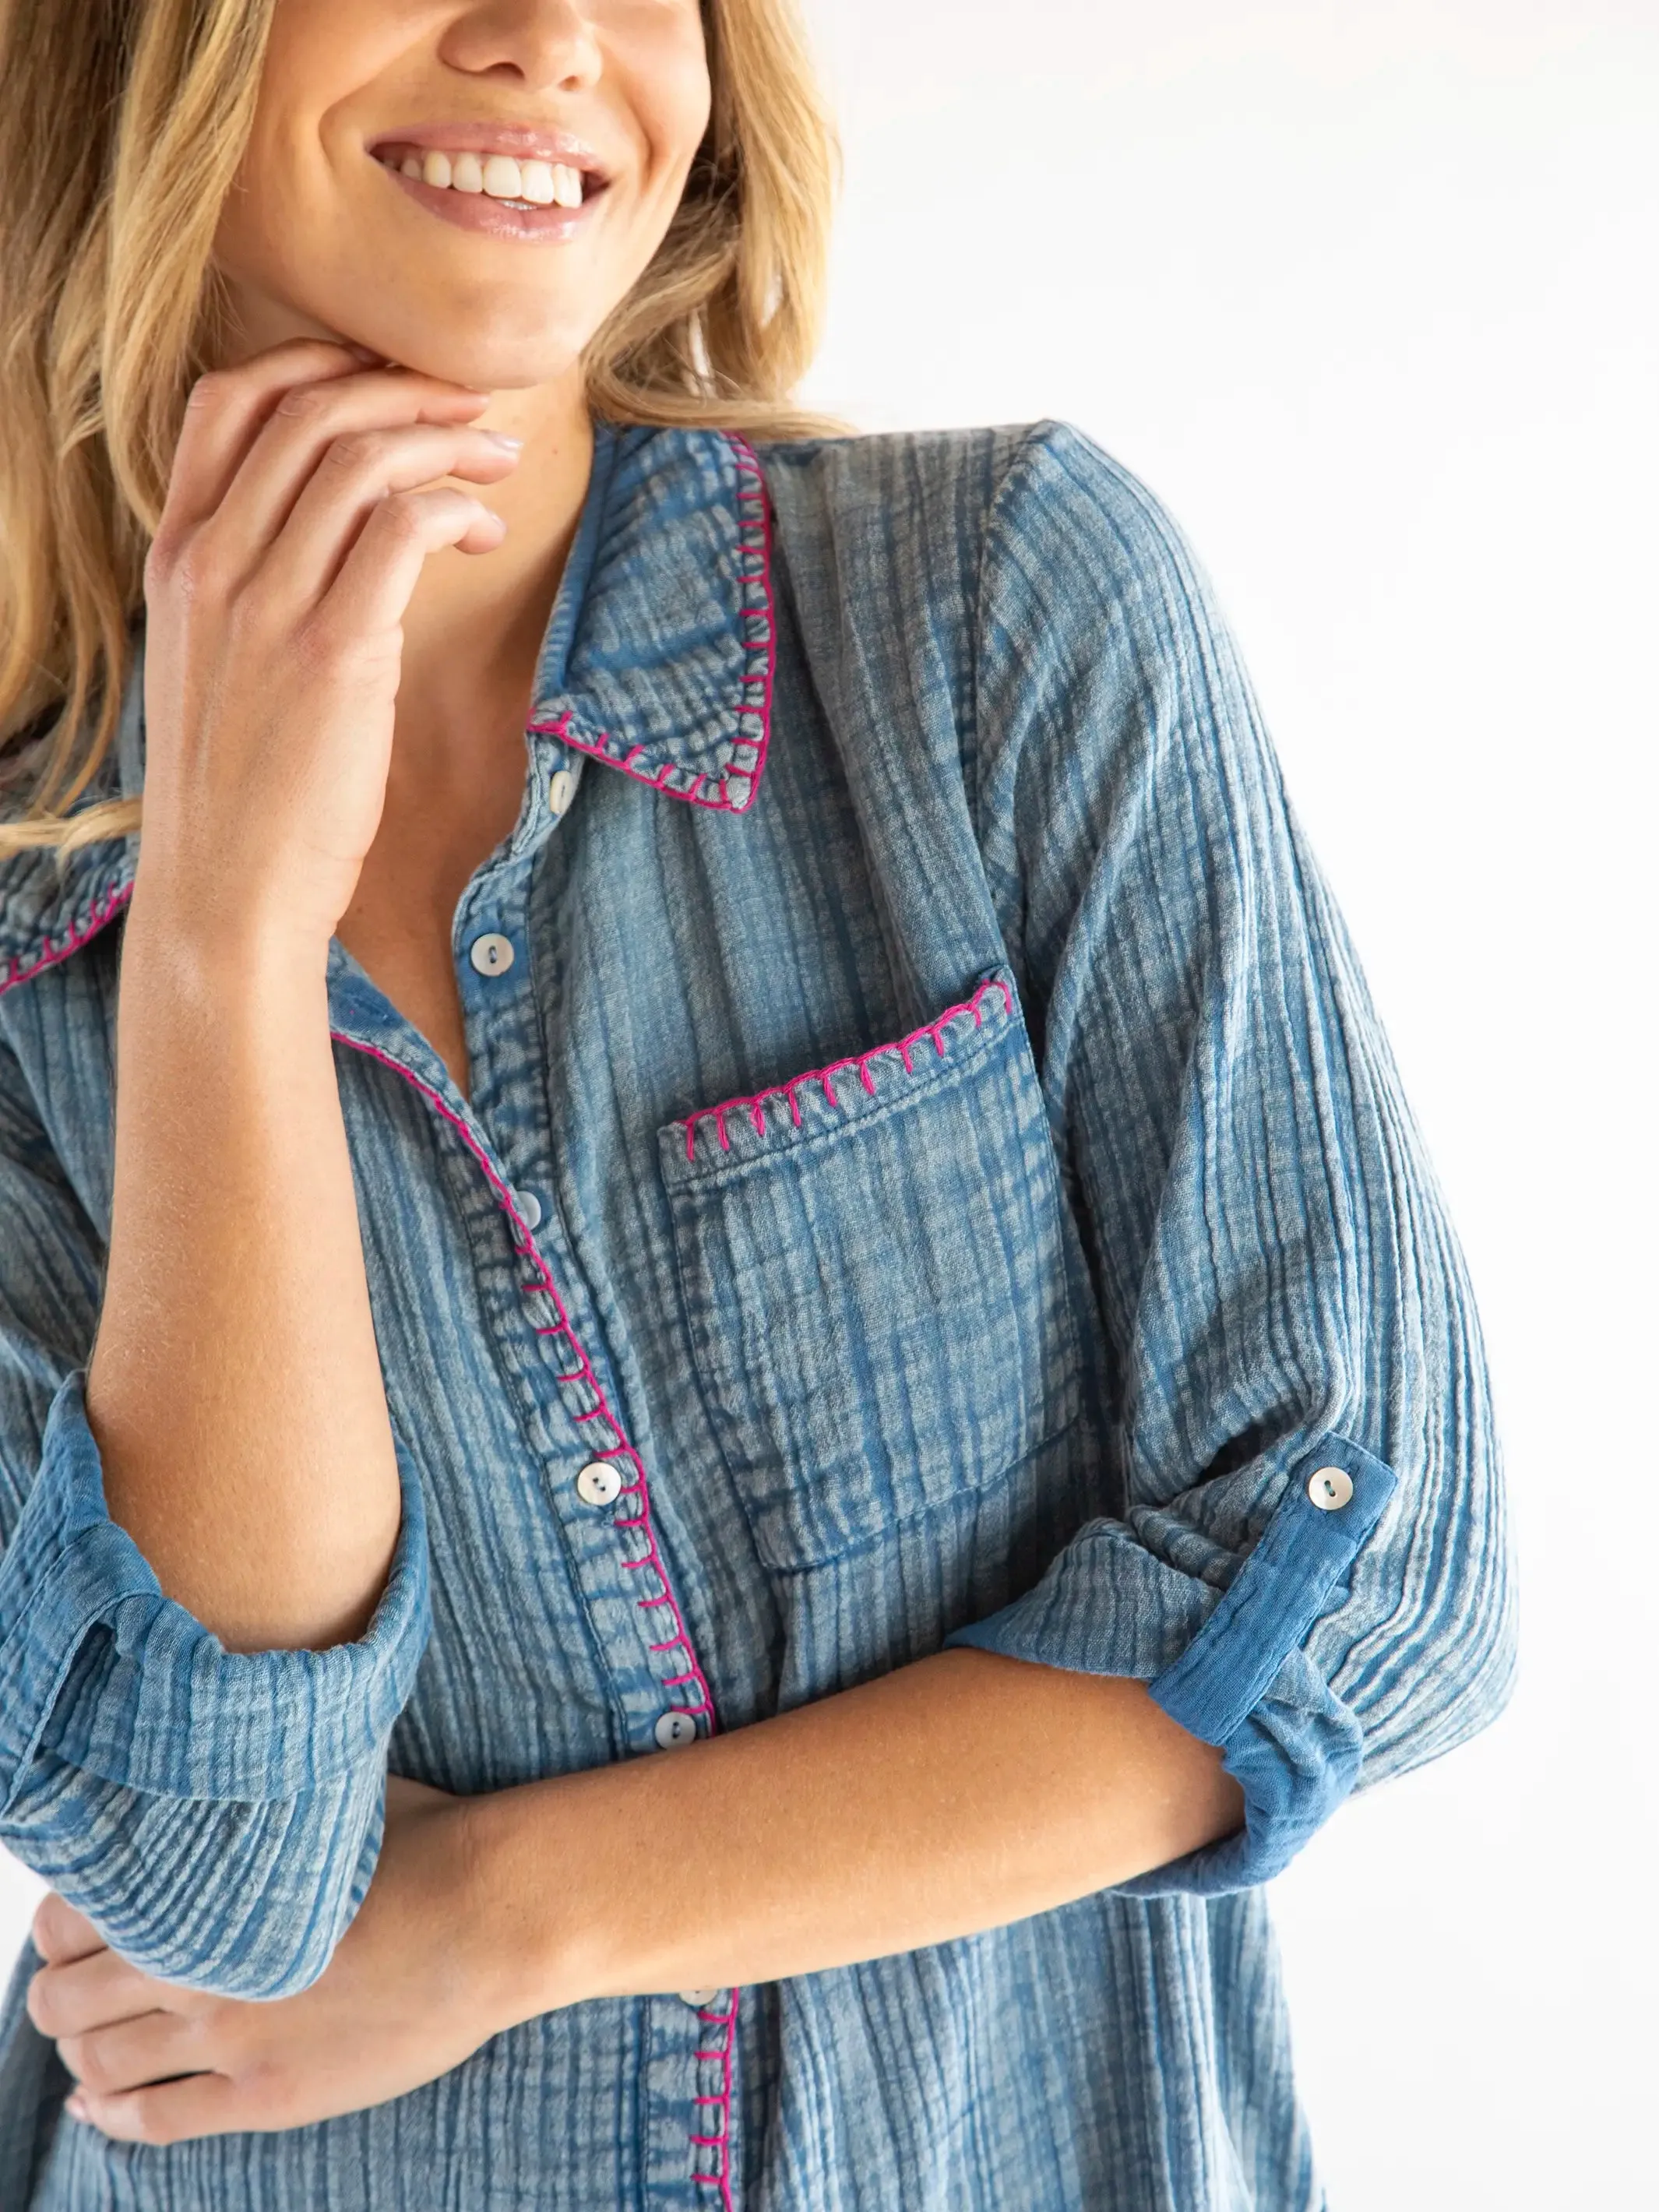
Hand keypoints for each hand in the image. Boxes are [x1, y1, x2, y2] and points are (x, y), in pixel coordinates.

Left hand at [26, 1778, 508, 2144]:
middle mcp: (195, 1967)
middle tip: (72, 1990)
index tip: (74, 1929)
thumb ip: (264, 1804)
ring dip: (78, 2058)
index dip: (59, 1928)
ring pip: (101, 2066)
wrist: (488, 1914)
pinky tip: (97, 2109)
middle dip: (57, 1997)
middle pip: (68, 2002)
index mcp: (204, 1885)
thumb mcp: (329, 1797)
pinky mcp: (266, 2095)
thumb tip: (237, 1773)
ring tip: (87, 2048)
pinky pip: (155, 2122)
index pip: (73, 1918)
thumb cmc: (424, 1841)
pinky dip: (109, 2119)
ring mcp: (228, 2038)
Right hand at [135, 337, 521, 950]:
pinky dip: (456, 507)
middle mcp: (213, 563)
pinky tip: (486, 531)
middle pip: (309, 411)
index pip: (227, 401)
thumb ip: (250, 585)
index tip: (389, 377)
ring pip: (363, 459)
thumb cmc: (239, 792)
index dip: (317, 364)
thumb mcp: (215, 665)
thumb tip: (330, 531)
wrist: (228, 892)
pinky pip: (403, 529)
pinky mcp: (335, 652)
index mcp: (177, 557)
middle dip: (406, 392)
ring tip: (499, 463)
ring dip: (447, 443)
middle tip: (474, 408)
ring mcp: (267, 604)